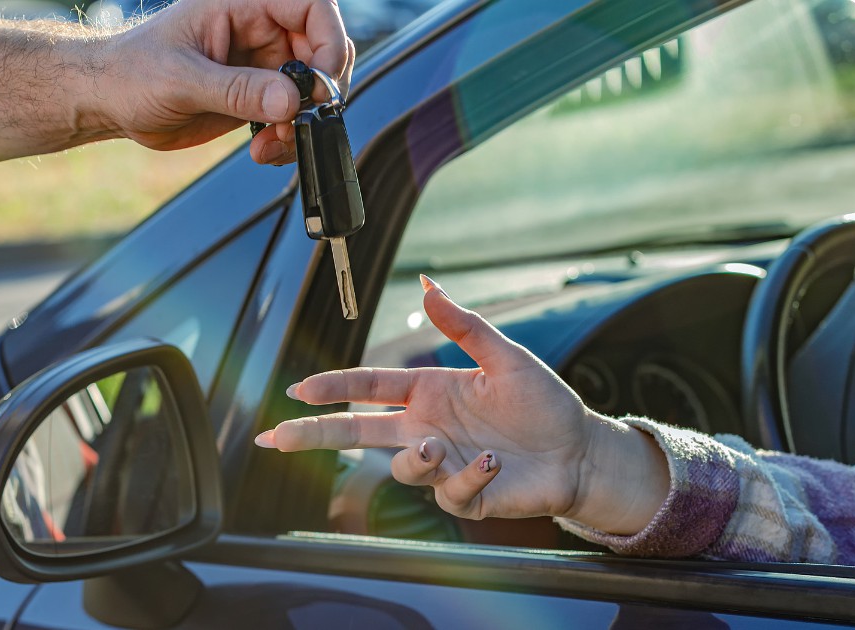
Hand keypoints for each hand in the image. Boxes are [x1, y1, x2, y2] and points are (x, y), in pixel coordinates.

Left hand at [96, 0, 353, 164]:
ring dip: (303, 125)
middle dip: (318, 94)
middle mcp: (259, 32)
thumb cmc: (131, 72)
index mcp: (243, 6)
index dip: (329, 41)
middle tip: (299, 123)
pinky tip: (263, 151)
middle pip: (321, 53)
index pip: (312, 8)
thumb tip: (290, 100)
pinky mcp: (255, 100)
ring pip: (310, 92)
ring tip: (273, 144)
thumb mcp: (182, 79)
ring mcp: (260, 67)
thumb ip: (238, 89)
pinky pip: (292, 118)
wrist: (109, 102)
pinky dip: (289, 139)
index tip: (320, 83)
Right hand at [256, 276, 669, 534]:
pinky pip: (449, 494)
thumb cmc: (544, 402)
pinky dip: (467, 480)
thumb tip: (427, 287)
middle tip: (275, 438)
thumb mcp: (506, 356)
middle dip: (313, 435)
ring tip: (443, 448)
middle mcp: (426, 429)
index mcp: (428, 392)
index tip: (300, 390)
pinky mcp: (466, 497)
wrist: (579, 451)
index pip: (368, 388)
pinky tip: (493, 465)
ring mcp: (443, 465)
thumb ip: (464, 326)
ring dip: (415, 459)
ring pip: (401, 468)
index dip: (333, 388)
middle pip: (356, 433)